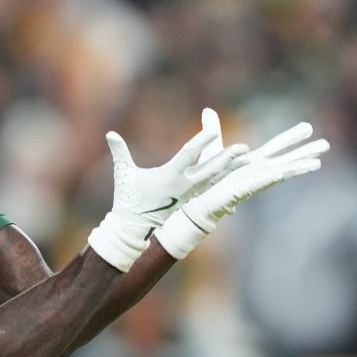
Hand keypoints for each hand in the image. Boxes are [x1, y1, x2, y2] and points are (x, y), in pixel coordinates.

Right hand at [88, 110, 247, 270]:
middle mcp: (183, 185)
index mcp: (169, 176)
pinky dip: (223, 176)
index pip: (188, 155)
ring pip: (214, 177)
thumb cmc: (128, 197)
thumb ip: (119, 152)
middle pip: (210, 169)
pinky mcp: (190, 197)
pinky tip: (234, 169)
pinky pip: (211, 185)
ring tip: (247, 157)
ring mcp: (188, 193)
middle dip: (227, 158)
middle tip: (244, 148)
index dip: (200, 141)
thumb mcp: (123, 174)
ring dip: (231, 167)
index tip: (212, 130)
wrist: (134, 225)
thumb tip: (109, 133)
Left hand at [155, 118, 329, 258]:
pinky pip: (267, 181)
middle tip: (326, 144)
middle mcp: (259, 171)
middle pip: (286, 158)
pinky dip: (282, 175)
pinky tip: (294, 171)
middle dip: (305, 151)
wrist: (197, 200)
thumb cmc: (206, 179)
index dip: (292, 137)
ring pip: (282, 171)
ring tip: (318, 162)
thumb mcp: (211, 147)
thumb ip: (212, 128)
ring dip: (300, 166)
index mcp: (253, 161)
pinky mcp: (247, 188)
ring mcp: (255, 180)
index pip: (276, 147)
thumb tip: (208, 110)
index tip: (308, 128)